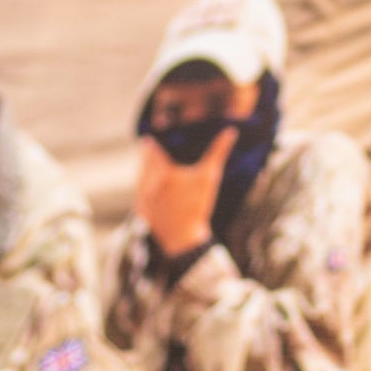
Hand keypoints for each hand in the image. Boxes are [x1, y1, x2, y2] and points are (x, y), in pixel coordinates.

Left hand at [134, 137, 228, 257]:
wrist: (185, 239)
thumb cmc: (198, 206)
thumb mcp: (209, 178)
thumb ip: (218, 152)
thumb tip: (231, 132)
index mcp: (163, 173)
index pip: (152, 149)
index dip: (154, 140)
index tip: (154, 134)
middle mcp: (148, 183)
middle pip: (144, 160)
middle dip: (149, 154)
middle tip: (153, 146)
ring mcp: (142, 197)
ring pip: (140, 175)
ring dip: (146, 169)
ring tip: (154, 164)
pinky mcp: (141, 209)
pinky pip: (140, 192)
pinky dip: (146, 186)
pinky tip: (155, 186)